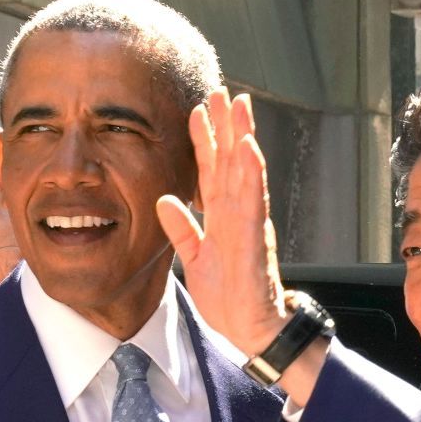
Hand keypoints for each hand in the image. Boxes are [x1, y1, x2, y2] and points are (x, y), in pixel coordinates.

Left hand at [157, 88, 287, 354]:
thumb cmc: (229, 297)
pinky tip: (250, 149)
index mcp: (222, 217)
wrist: (250, 330)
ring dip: (243, 137)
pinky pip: (254, 202)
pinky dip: (252, 174)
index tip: (198, 109)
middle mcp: (238, 214)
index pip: (212, 171)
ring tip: (240, 107)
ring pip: (247, 172)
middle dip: (227, 126)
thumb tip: (165, 201)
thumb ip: (182, 229)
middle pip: (232, 161)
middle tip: (223, 91)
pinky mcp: (255, 239)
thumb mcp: (195, 259)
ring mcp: (249, 224)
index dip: (205, 140)